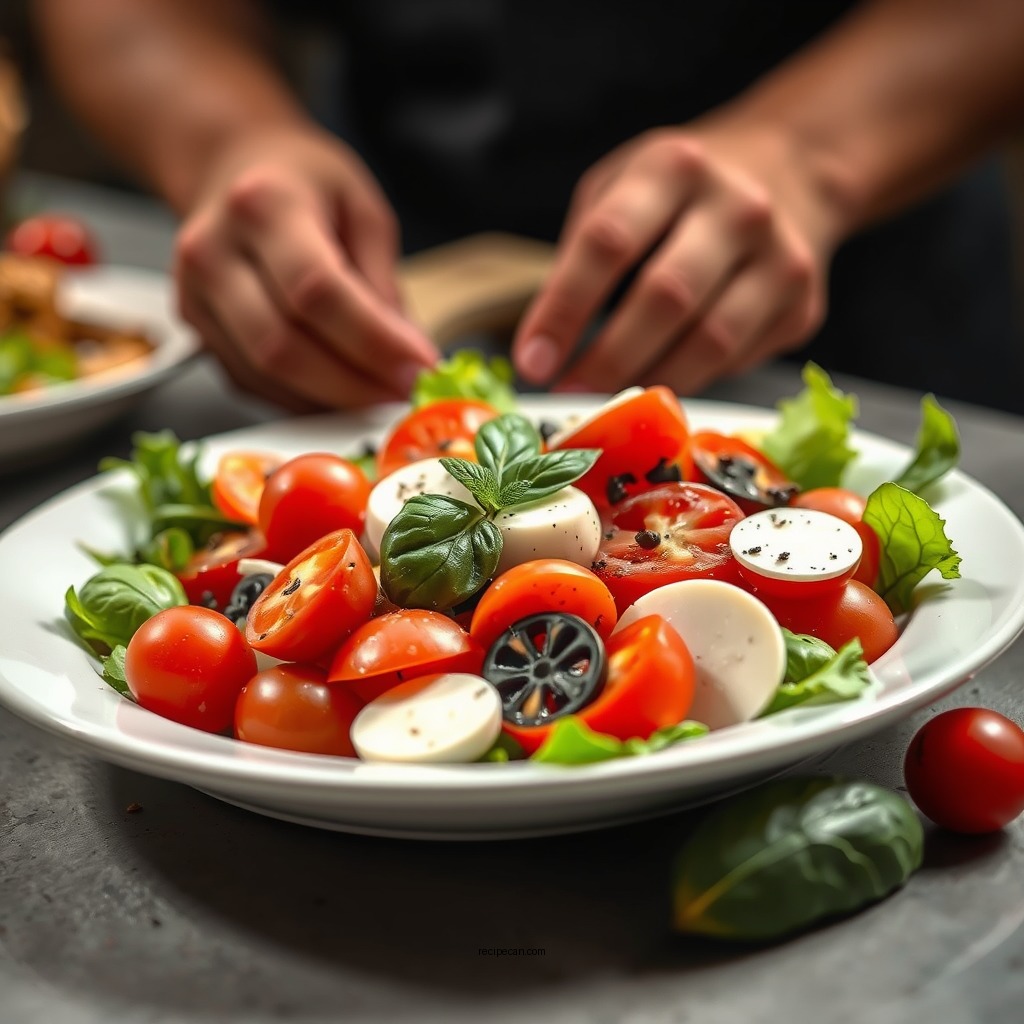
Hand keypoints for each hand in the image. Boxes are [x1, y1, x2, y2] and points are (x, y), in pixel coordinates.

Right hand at [174, 125, 437, 409]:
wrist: (231, 166)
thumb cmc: (303, 183)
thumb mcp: (362, 209)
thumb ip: (381, 280)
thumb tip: (402, 353)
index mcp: (264, 205)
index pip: (318, 290)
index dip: (372, 341)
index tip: (417, 367)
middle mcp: (215, 249)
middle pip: (283, 344)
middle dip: (353, 384)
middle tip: (402, 393)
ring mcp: (195, 291)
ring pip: (264, 373)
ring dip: (329, 399)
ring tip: (377, 395)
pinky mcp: (195, 325)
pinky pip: (250, 382)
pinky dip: (301, 398)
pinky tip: (337, 392)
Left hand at [513, 121, 842, 393]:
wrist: (791, 171)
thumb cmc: (681, 191)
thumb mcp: (621, 187)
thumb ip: (583, 253)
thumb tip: (546, 343)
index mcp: (674, 167)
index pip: (607, 242)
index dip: (563, 309)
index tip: (532, 360)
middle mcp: (737, 206)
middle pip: (665, 297)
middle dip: (608, 358)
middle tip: (570, 392)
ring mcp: (781, 257)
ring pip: (708, 341)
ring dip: (649, 380)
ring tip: (610, 398)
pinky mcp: (802, 305)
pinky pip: (736, 360)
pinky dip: (690, 379)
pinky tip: (662, 378)